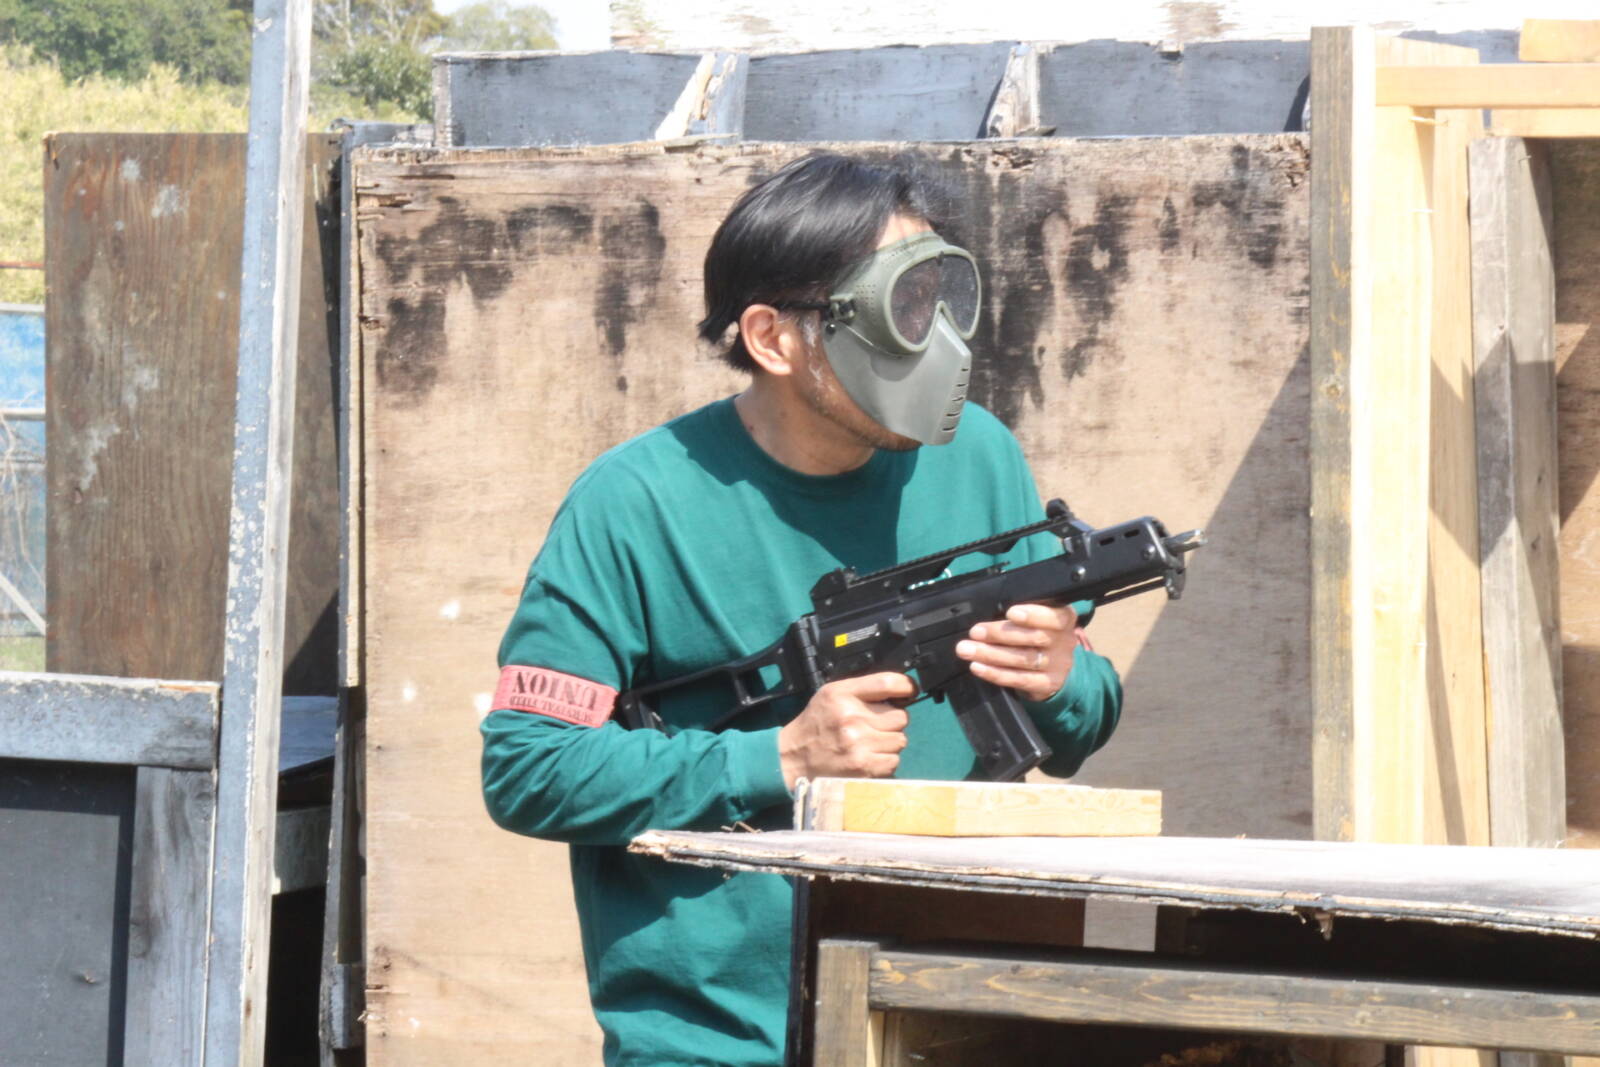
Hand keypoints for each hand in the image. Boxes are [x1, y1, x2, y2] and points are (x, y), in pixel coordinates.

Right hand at [777, 672, 914, 789]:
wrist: (793, 759)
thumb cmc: (816, 725)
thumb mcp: (831, 695)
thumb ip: (862, 690)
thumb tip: (900, 690)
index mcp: (842, 694)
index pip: (888, 683)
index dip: (906, 686)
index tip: (909, 691)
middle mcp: (851, 718)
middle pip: (900, 716)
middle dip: (891, 721)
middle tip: (874, 726)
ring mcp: (859, 744)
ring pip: (900, 740)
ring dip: (888, 743)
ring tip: (868, 744)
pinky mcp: (864, 767)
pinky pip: (894, 761)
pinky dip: (884, 761)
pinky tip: (868, 758)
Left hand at [955, 603, 1077, 702]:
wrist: (1054, 667)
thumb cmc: (1036, 633)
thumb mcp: (1036, 618)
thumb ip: (1019, 615)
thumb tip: (986, 610)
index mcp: (1064, 618)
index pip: (1053, 616)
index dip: (1033, 615)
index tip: (1010, 612)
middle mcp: (1065, 641)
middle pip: (1035, 638)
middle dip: (1000, 634)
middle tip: (975, 632)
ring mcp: (1058, 665)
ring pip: (1024, 659)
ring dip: (991, 654)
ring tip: (967, 650)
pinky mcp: (1047, 684)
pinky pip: (1020, 679)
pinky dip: (995, 674)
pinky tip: (978, 667)